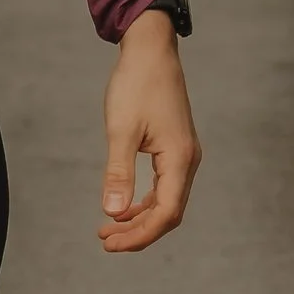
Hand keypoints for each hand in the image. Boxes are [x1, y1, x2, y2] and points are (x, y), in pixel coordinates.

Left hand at [98, 10, 200, 250]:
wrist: (151, 50)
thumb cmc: (136, 84)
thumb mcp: (121, 130)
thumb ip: (119, 173)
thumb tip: (113, 212)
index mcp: (179, 158)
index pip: (166, 213)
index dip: (139, 235)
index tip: (109, 243)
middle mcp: (188, 160)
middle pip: (169, 213)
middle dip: (138, 232)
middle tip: (105, 240)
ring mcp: (184, 154)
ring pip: (167, 201)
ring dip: (140, 219)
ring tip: (109, 228)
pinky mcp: (176, 148)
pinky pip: (165, 186)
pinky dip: (145, 201)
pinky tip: (124, 206)